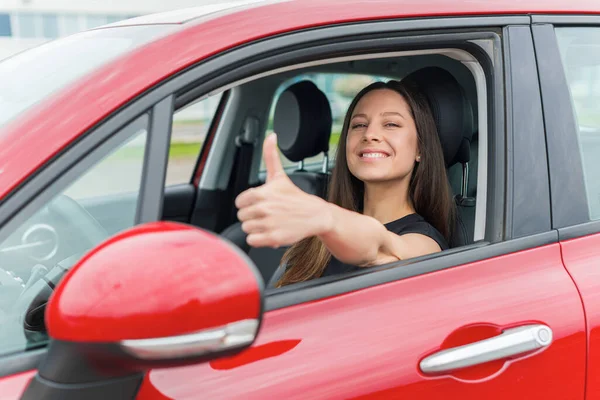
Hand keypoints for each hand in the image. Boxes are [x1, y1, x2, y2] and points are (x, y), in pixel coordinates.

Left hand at [235, 133, 331, 247]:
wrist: (316, 215)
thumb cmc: (295, 197)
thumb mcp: (280, 176)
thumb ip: (271, 155)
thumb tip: (271, 136)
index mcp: (262, 193)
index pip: (239, 202)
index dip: (248, 204)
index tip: (258, 204)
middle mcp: (264, 208)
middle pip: (242, 217)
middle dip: (252, 217)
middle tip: (266, 215)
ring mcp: (269, 224)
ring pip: (246, 229)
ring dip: (256, 229)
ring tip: (269, 224)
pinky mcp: (273, 238)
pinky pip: (252, 241)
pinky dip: (259, 239)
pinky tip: (269, 233)